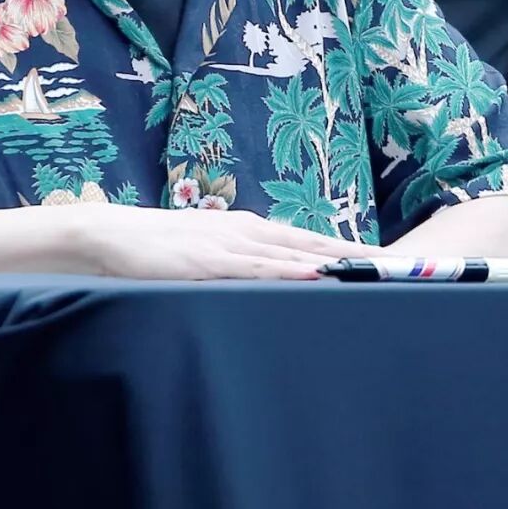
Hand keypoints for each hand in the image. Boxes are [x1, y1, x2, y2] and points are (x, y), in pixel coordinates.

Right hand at [74, 204, 357, 280]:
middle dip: (355, 254)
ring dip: (333, 260)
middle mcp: (246, 230)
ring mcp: (229, 244)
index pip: (309, 240)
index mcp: (248, 229)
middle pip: (313, 242)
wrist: (109, 236)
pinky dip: (288, 269)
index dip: (348, 250)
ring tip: (371, 269)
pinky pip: (256, 267)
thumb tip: (274, 279)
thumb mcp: (208, 252)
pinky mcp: (209, 262)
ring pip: (293, 252)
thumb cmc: (158, 249)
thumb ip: (241, 263)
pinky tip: (314, 272)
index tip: (384, 261)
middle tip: (398, 266)